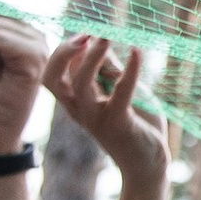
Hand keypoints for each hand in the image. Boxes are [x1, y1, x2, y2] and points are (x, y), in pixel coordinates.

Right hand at [42, 31, 169, 184]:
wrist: (148, 165)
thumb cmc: (135, 125)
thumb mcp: (120, 91)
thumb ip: (109, 70)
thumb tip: (98, 42)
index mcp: (76, 102)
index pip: (52, 74)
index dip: (61, 51)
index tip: (85, 35)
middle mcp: (79, 110)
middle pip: (52, 78)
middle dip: (63, 51)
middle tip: (87, 34)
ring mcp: (96, 117)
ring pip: (79, 83)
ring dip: (91, 56)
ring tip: (105, 37)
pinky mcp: (118, 122)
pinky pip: (120, 92)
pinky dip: (130, 70)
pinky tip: (138, 52)